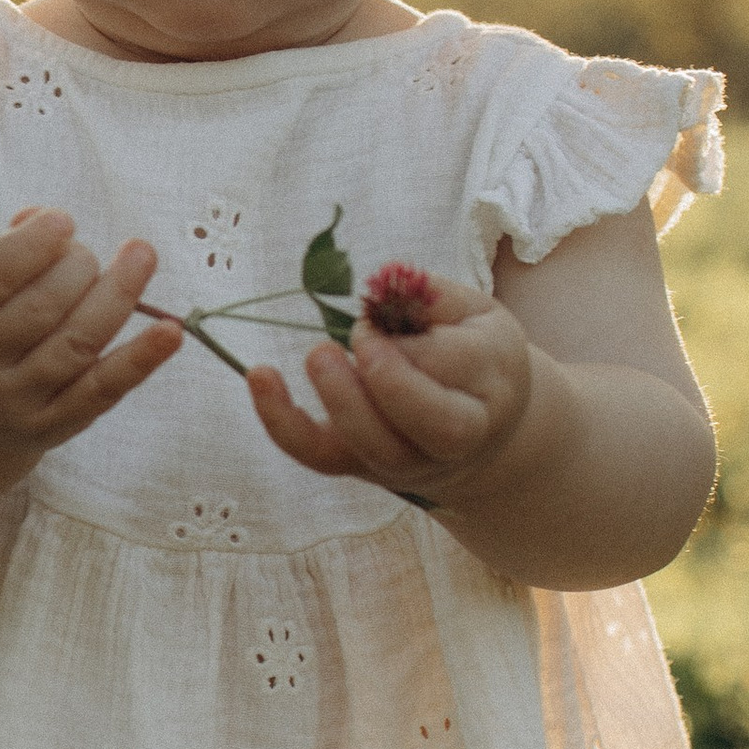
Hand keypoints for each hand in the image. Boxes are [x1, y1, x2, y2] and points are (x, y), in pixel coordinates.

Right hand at [0, 208, 180, 456]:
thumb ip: (3, 249)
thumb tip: (43, 220)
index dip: (30, 246)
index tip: (64, 220)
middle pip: (38, 308)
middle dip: (77, 266)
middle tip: (86, 253)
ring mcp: (10, 402)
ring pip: (75, 344)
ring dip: (116, 295)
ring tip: (139, 258)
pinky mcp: (50, 427)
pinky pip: (102, 390)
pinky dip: (141, 359)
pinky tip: (170, 331)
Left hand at [245, 274, 535, 508]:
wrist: (481, 433)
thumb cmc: (474, 356)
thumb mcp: (475, 314)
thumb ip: (433, 297)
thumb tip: (386, 284)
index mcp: (489, 390)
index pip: (452, 368)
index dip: (410, 342)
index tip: (379, 319)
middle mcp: (453, 439)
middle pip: (426, 424)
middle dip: (386, 379)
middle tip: (357, 337)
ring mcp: (404, 461)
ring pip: (372, 446)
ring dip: (339, 399)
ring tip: (319, 353)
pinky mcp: (358, 465)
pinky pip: (317, 454)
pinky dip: (281, 420)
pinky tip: (260, 375)